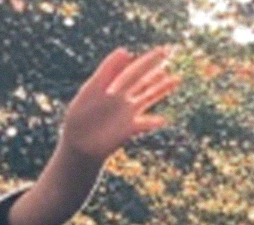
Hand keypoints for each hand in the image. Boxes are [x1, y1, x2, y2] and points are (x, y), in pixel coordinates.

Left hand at [59, 47, 178, 161]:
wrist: (76, 145)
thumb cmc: (79, 118)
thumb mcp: (91, 90)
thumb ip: (107, 71)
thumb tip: (125, 50)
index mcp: (112, 87)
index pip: (132, 70)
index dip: (147, 60)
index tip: (161, 51)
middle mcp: (123, 98)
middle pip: (143, 81)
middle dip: (156, 69)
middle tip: (171, 54)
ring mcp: (128, 113)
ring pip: (148, 97)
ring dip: (161, 89)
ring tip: (177, 79)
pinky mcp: (129, 129)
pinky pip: (144, 123)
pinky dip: (153, 122)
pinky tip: (162, 120)